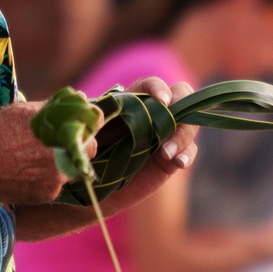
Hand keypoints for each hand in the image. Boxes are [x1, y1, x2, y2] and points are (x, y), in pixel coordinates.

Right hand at [0, 101, 94, 203]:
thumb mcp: (24, 111)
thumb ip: (55, 108)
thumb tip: (80, 99)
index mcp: (61, 136)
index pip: (91, 137)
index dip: (85, 133)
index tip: (77, 131)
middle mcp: (63, 159)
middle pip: (83, 156)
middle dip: (73, 150)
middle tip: (54, 145)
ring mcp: (56, 181)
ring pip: (68, 172)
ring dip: (59, 165)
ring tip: (32, 158)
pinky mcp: (45, 196)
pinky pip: (55, 186)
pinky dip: (46, 180)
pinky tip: (25, 172)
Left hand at [90, 77, 199, 216]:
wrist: (93, 186)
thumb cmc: (86, 154)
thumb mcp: (83, 135)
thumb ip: (88, 124)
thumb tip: (93, 112)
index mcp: (131, 101)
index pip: (150, 85)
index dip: (158, 88)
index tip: (162, 101)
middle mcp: (152, 114)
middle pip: (181, 96)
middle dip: (182, 105)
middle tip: (172, 121)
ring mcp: (165, 134)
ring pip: (188, 124)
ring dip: (182, 136)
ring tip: (166, 154)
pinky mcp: (171, 157)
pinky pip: (188, 150)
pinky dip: (187, 154)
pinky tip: (179, 163)